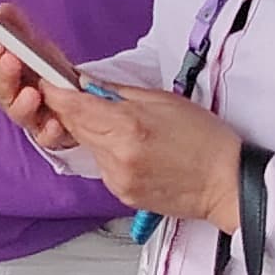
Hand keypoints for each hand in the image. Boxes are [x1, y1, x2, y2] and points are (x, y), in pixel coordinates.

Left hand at [0, 47, 245, 232]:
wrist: (228, 184)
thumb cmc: (207, 140)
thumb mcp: (164, 101)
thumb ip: (118, 94)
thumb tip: (87, 84)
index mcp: (128, 127)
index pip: (73, 106)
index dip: (55, 91)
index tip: (46, 80)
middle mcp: (118, 156)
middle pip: (75, 126)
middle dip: (72, 109)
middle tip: (78, 94)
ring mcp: (118, 179)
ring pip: (88, 147)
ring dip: (94, 133)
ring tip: (125, 127)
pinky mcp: (122, 194)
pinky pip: (102, 166)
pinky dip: (108, 154)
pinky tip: (133, 150)